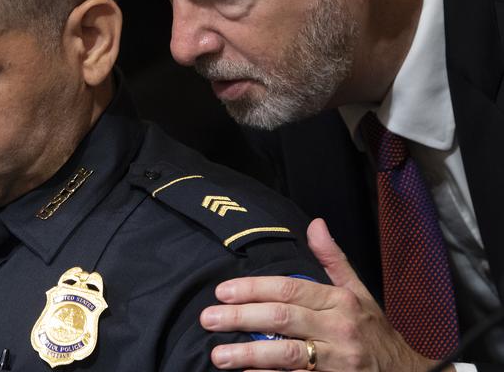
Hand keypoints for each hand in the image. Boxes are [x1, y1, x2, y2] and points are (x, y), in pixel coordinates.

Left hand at [199, 218, 449, 370]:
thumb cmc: (373, 331)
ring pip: (287, 354)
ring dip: (248, 354)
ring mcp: (338, 361)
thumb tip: (314, 224)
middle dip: (240, 318)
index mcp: (341, 301)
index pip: (289, 289)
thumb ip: (332, 260)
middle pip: (282, 319)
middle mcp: (340, 329)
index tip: (222, 292)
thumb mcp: (358, 292)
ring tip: (218, 355)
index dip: (252, 289)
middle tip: (208, 319)